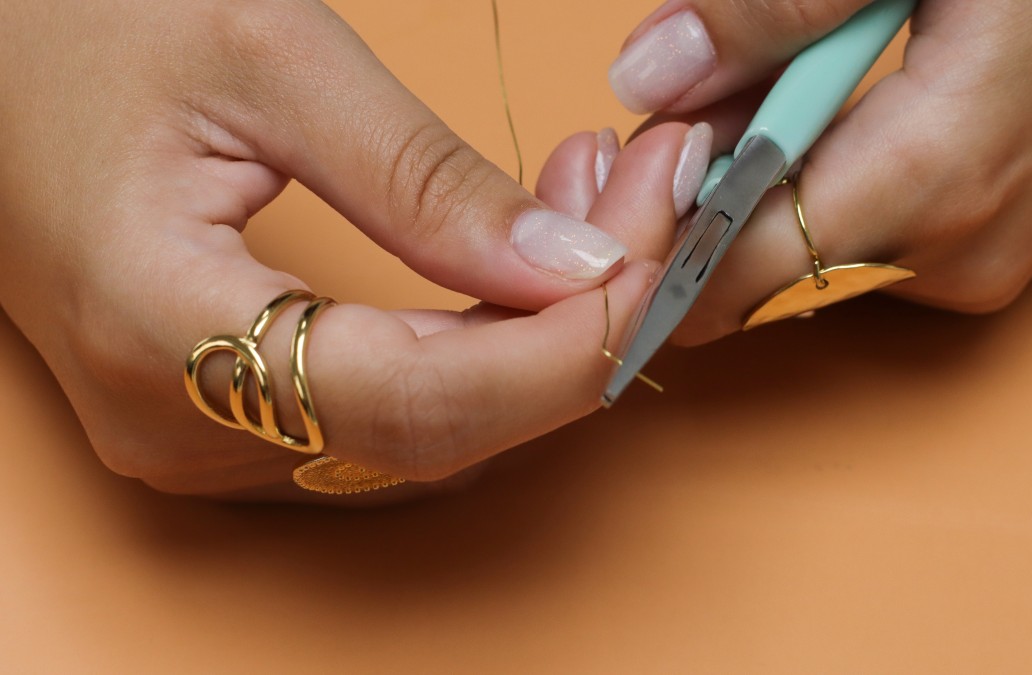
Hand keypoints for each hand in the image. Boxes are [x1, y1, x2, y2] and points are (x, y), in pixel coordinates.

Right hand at [0, 0, 692, 500]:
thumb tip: (570, 266)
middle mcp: (181, 423)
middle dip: (576, 323)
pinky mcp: (226, 412)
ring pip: (430, 423)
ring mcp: (202, 432)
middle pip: (445, 422)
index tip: (657, 248)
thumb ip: (424, 182)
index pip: (424, 396)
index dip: (565, 343)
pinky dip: (478, 339)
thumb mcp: (267, 59)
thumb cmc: (77, 30)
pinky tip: (519, 256)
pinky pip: (389, 405)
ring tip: (595, 198)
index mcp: (159, 329)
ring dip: (536, 330)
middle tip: (650, 196)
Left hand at [546, 0, 1031, 344]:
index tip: (599, 204)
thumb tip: (647, 79)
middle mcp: (959, 249)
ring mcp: (992, 254)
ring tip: (778, 72)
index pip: (737, 272)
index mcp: (933, 180)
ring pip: (819, 241)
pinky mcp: (1009, 239)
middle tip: (687, 89)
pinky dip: (835, 173)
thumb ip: (775, 10)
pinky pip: (880, 229)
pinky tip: (845, 94)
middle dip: (702, 191)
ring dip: (770, 173)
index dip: (653, 252)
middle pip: (766, 257)